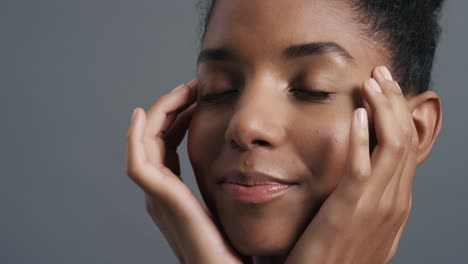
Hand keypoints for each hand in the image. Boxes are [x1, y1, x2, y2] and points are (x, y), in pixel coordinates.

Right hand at [125, 81, 242, 263]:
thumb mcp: (232, 206)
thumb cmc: (236, 247)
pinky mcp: (162, 202)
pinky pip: (139, 164)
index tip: (200, 95)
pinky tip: (142, 115)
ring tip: (183, 90)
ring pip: (145, 144)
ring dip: (159, 113)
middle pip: (155, 139)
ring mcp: (159, 197)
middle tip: (192, 86)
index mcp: (176, 193)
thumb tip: (251, 159)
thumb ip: (232, 184)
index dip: (179, 116)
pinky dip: (136, 139)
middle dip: (170, 108)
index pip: (169, 143)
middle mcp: (162, 193)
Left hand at [285, 66, 418, 263]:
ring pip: (393, 145)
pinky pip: (363, 165)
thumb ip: (365, 199)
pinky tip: (354, 113)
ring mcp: (376, 206)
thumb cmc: (334, 256)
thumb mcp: (361, 224)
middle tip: (381, 75)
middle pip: (405, 139)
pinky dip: (362, 136)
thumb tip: (362, 175)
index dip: (399, 114)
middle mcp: (394, 202)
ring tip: (371, 82)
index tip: (384, 89)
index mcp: (396, 203)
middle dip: (395, 102)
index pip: (407, 148)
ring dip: (384, 109)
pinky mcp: (350, 209)